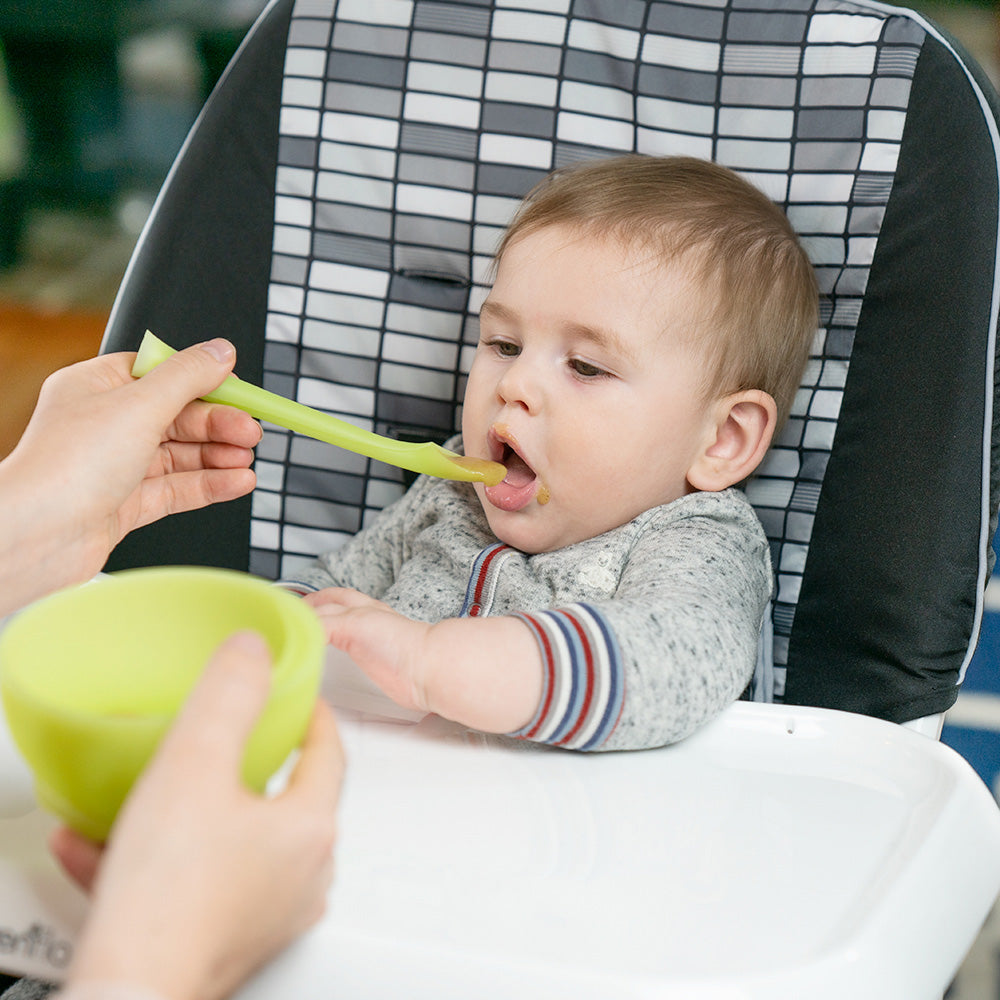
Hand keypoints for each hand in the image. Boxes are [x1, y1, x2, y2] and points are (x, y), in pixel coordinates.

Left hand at [0, 341, 261, 614]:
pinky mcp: (126, 504)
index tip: (240, 390)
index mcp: (97, 387)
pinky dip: (210, 484)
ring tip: (246, 460)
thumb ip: (188, 377)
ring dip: (219, 456)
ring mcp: (116, 466)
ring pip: (181, 455)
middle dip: (219, 425)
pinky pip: (178, 488)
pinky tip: (237, 482)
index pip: (163, 373)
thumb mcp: (140, 406)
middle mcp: (105, 424)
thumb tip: (221, 351)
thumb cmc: (66, 469)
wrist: (38, 536)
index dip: (205, 381)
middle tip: (250, 432)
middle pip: (179, 416)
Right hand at [53, 632, 343, 999]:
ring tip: (151, 794)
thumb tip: (254, 651)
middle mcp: (302, 875)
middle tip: (228, 739)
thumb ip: (229, 696)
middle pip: (287, 797)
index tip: (297, 697)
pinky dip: (162, 857)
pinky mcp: (230, 941)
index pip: (329, 752)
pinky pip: (200, 881)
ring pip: (235, 841)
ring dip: (188, 813)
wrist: (129, 993)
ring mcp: (269, 913)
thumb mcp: (196, 764)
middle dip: (247, 763)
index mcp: (310, 829)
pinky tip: (108, 848)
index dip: (311, 715)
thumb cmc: (169, 897)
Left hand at [306, 589, 541, 734]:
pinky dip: (303, 630)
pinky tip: (290, 638)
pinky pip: (318, 625)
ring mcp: (360, 618)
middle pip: (334, 598)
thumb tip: (391, 678)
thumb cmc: (425, 670)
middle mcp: (370, 613)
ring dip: (301, 615)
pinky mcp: (353, 626)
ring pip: (321, 609)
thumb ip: (389, 661)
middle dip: (313, 601)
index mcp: (382, 619)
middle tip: (292, 610)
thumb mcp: (400, 663)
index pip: (351, 604)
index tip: (315, 610)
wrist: (437, 665)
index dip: (332, 605)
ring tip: (282, 624)